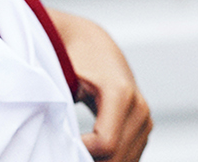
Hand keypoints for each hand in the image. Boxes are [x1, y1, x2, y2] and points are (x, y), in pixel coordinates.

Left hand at [48, 8, 151, 161]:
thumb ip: (60, 104)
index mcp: (120, 95)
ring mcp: (145, 120)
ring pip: (126, 160)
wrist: (93, 46)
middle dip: (88, 160)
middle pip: (117, 156)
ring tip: (71, 152)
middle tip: (61, 153)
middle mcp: (139, 109)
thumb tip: (53, 134)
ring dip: (99, 161)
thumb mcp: (63, 77)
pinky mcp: (143, 128)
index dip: (80, 151)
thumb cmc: (73, 60)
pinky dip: (108, 159)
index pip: (105, 143)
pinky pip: (129, 156)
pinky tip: (86, 154)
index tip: (58, 146)